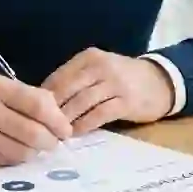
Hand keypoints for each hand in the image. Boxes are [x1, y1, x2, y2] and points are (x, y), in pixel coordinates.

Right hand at [0, 74, 72, 166]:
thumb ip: (25, 95)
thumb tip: (56, 112)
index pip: (37, 105)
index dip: (57, 120)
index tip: (65, 129)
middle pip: (34, 133)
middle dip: (51, 141)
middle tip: (54, 142)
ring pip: (23, 151)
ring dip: (35, 151)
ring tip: (35, 146)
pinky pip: (7, 162)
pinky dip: (17, 158)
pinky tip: (15, 150)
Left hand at [41, 48, 174, 134]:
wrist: (160, 81)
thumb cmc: (122, 79)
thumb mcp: (98, 71)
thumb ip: (74, 81)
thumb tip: (43, 101)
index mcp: (89, 57)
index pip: (59, 76)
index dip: (44, 96)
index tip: (33, 112)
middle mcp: (101, 66)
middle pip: (68, 88)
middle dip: (52, 110)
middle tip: (40, 126)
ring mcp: (115, 83)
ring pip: (82, 102)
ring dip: (66, 119)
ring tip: (55, 133)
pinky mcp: (126, 101)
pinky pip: (99, 114)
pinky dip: (85, 125)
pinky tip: (76, 133)